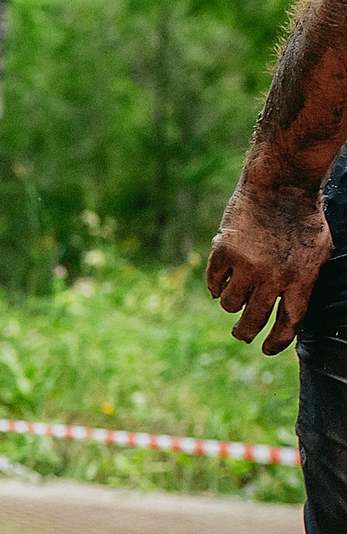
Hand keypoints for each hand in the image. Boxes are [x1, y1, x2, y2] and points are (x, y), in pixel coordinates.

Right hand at [208, 178, 331, 353]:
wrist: (281, 184)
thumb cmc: (304, 218)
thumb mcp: (319, 251)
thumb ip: (306, 281)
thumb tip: (292, 315)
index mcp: (302, 277)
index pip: (289, 322)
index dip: (277, 341)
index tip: (267, 349)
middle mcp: (274, 276)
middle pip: (253, 320)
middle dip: (246, 332)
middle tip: (242, 334)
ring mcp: (247, 265)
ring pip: (230, 305)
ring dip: (233, 302)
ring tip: (237, 292)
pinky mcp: (224, 254)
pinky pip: (214, 284)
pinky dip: (218, 284)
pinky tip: (224, 277)